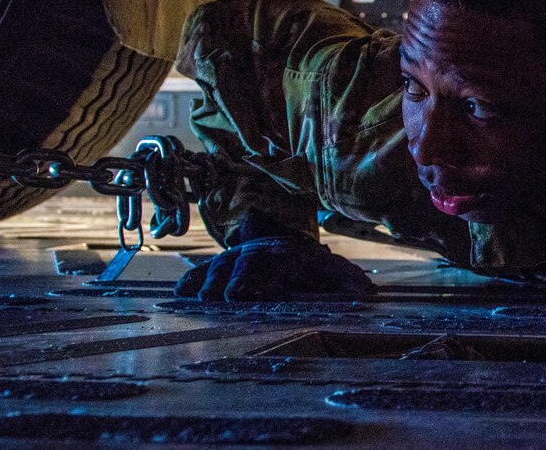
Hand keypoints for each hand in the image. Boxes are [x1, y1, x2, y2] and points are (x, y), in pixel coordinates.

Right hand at [173, 235, 375, 300]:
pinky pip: (201, 271)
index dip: (253, 280)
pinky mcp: (220, 268)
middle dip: (227, 281)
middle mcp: (254, 256)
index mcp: (281, 257)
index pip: (266, 267)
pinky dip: (190, 281)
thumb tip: (367, 293)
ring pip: (217, 267)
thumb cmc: (310, 265)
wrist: (284, 245)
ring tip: (195, 299)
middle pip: (238, 266)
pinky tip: (178, 294)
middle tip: (221, 299)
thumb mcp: (331, 269)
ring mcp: (234, 259)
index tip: (243, 295)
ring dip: (205, 283)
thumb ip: (347, 280)